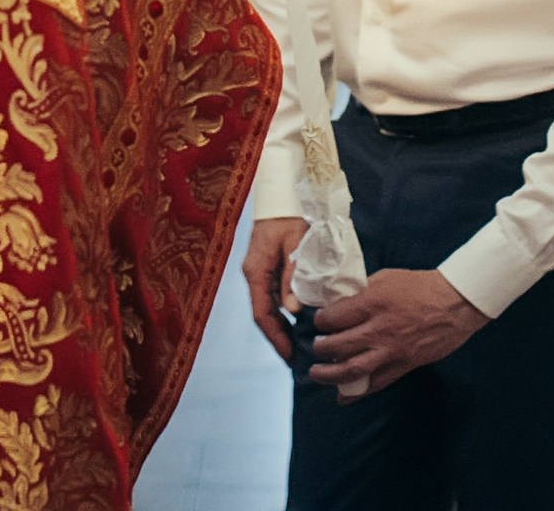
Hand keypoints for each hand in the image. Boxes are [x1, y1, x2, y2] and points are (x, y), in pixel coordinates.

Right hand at [241, 216, 307, 361]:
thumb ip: (293, 276)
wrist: (282, 194)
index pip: (261, 314)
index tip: (289, 355)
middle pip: (263, 315)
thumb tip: (294, 310)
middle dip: (278, 338)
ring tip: (300, 347)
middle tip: (297, 359)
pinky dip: (284, 314)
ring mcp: (259, 272)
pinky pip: (273, 298)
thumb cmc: (291, 215)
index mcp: (256, 271)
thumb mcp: (296, 244)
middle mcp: (253, 275)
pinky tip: (298, 323)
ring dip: (281, 328)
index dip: (275, 337)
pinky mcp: (267, 269)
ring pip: (268, 308)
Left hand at [310, 268, 487, 395]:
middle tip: (317, 347)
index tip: (319, 322)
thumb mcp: (386, 277)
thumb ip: (363, 292)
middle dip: (320, 349)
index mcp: (371, 303)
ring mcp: (391, 350)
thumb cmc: (422, 286)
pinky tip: (343, 396)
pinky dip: (357, 393)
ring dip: (329, 376)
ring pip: (352, 370)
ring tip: (317, 374)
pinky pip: (377, 383)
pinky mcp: (404, 365)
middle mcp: (378, 330)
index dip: (320, 321)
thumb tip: (342, 302)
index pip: (332, 318)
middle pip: (337, 346)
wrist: (456, 303)